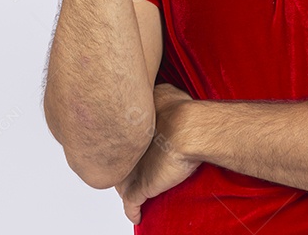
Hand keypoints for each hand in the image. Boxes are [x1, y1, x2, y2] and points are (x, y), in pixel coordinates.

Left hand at [116, 83, 199, 224]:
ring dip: (125, 185)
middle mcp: (127, 150)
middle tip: (127, 166)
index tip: (127, 145)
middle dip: (121, 164)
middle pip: (118, 161)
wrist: (189, 128)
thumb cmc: (181, 111)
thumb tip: (157, 94)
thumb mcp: (165, 92)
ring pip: (122, 181)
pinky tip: (136, 214)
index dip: (123, 144)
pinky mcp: (140, 187)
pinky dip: (133, 210)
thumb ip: (156, 94)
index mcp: (130, 128)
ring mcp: (132, 169)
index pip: (119, 139)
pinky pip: (131, 204)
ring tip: (132, 188)